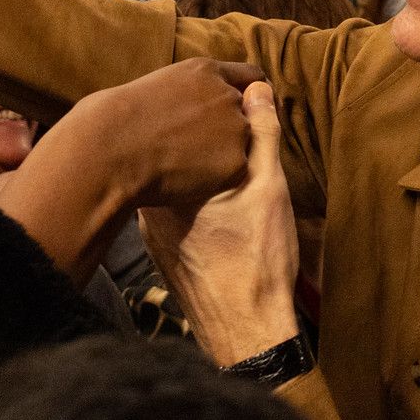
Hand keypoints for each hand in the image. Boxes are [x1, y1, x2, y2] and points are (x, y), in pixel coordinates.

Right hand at [0, 58, 260, 281]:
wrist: (111, 149)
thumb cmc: (113, 121)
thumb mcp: (154, 88)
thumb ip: (186, 92)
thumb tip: (192, 109)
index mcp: (205, 70)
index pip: (249, 77)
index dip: (249, 94)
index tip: (246, 107)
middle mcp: (227, 94)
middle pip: (247, 114)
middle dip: (230, 129)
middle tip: (196, 148)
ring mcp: (235, 127)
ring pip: (241, 145)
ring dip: (223, 154)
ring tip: (185, 165)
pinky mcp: (236, 161)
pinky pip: (233, 173)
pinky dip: (216, 179)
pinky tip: (187, 180)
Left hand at [140, 81, 302, 366]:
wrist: (244, 330)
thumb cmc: (258, 259)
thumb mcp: (269, 189)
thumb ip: (262, 136)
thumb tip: (256, 90)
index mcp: (172, 179)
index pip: (179, 124)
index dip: (206, 108)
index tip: (230, 104)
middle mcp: (150, 201)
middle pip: (171, 151)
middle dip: (199, 138)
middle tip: (231, 132)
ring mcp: (150, 228)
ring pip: (170, 181)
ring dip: (193, 169)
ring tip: (229, 170)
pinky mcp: (160, 249)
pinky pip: (171, 208)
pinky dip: (192, 199)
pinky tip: (220, 212)